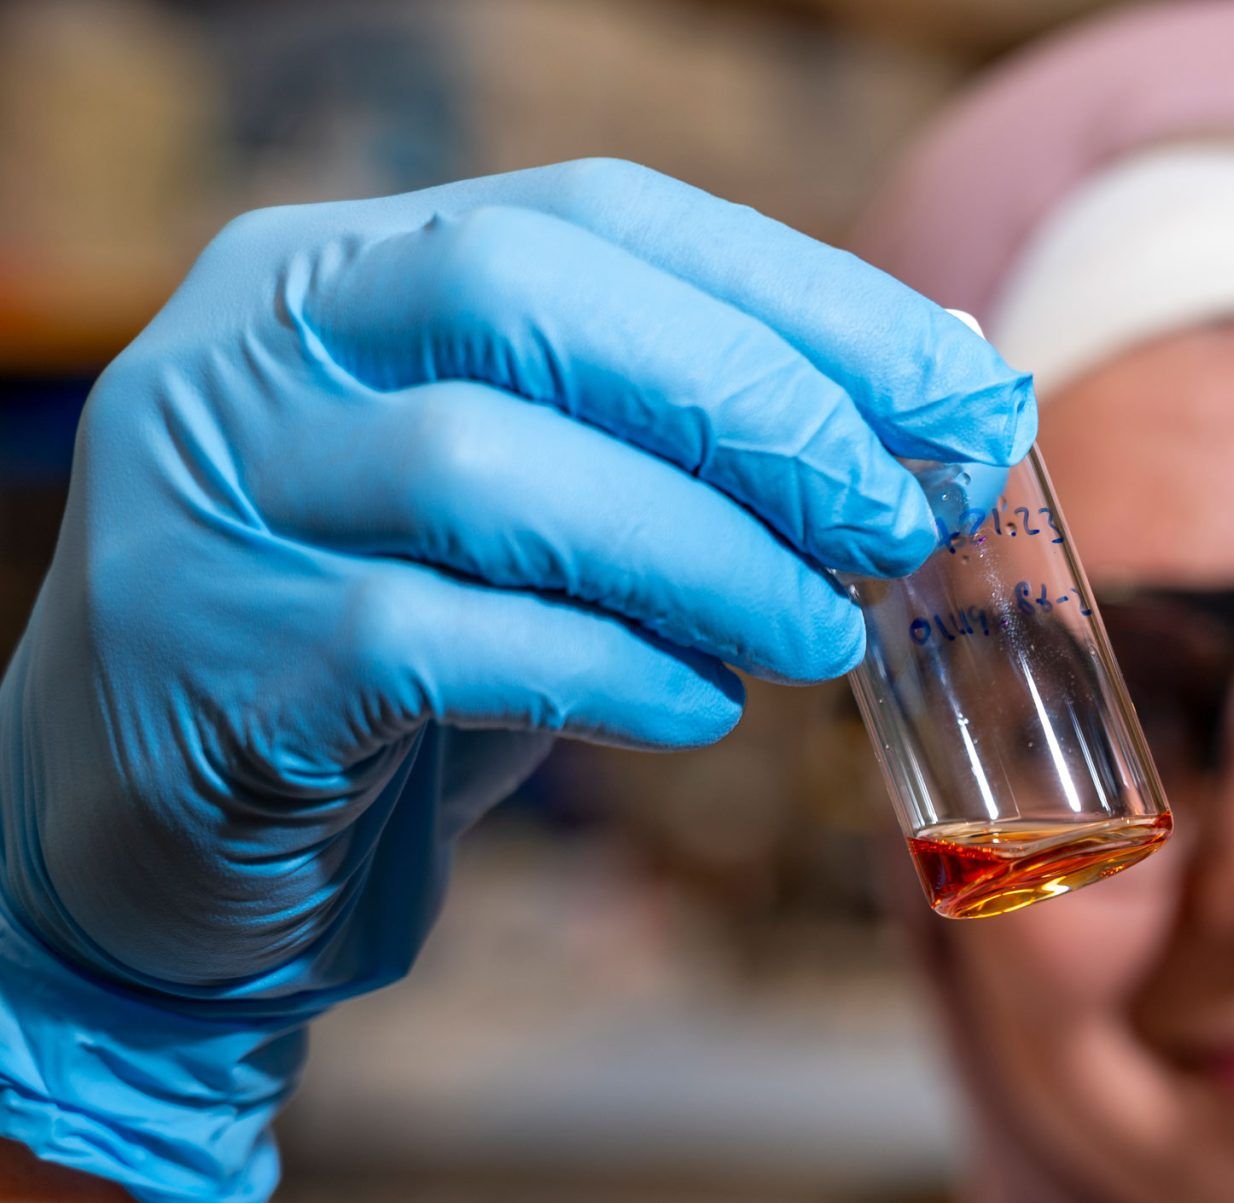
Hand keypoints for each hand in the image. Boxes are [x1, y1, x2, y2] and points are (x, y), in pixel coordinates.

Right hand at [0, 159, 1031, 1202]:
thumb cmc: (397, 658)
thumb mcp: (533, 514)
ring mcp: (215, 502)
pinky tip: (699, 711)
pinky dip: (606, 671)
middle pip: (530, 298)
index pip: (598, 217)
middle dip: (757, 408)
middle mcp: (256, 350)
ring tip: (821, 634)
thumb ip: (683, 442)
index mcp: (342, 271)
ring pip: (486, 468)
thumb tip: (946, 391)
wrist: (169, 851)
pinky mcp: (218, 666)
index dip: (802, 298)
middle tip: (902, 519)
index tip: (961, 392)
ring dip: (703, 555)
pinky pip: (437, 643)